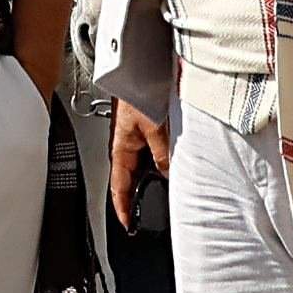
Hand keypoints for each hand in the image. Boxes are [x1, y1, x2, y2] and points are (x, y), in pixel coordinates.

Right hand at [110, 99, 171, 229]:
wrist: (138, 68)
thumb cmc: (136, 89)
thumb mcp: (154, 127)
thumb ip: (162, 153)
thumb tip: (168, 173)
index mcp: (120, 149)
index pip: (118, 188)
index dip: (122, 209)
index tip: (127, 225)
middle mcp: (126, 146)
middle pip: (132, 179)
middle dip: (141, 196)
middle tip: (152, 213)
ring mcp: (135, 137)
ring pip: (143, 166)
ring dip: (154, 177)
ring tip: (168, 190)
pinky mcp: (145, 128)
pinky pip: (152, 153)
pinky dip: (161, 162)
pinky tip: (173, 162)